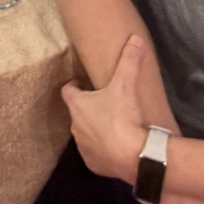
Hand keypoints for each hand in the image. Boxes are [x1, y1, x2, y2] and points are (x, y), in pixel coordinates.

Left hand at [62, 34, 150, 184]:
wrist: (132, 155)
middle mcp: (75, 127)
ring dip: (95, 130)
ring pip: (85, 134)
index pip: (67, 91)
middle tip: (106, 104)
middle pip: (77, 113)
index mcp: (78, 106)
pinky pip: (95, 154)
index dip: (75, 86)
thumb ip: (130, 60)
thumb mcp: (126, 84)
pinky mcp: (93, 165)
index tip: (84, 84)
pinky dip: (103, 150)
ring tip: (114, 126)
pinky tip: (116, 147)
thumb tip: (136, 39)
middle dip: (88, 108)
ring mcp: (83, 148)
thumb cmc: (122, 117)